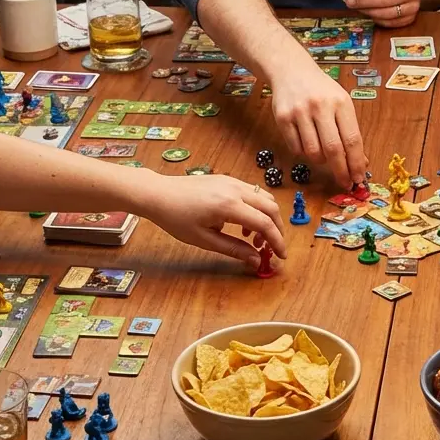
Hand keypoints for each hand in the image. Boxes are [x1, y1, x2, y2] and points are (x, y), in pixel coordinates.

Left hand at [142, 174, 288, 267]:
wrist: (158, 193)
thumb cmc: (175, 218)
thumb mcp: (204, 239)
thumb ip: (234, 249)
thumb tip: (255, 260)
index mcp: (229, 206)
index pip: (264, 223)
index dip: (277, 241)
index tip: (281, 256)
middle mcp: (235, 189)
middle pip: (271, 208)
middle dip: (276, 229)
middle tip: (270, 248)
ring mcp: (232, 181)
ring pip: (264, 198)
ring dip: (266, 218)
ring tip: (252, 238)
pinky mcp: (227, 179)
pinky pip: (252, 193)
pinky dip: (256, 209)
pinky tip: (242, 224)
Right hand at [270, 60, 367, 187]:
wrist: (291, 71)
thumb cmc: (321, 91)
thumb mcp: (341, 103)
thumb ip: (350, 131)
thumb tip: (361, 162)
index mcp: (341, 102)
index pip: (352, 139)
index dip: (356, 163)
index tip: (359, 178)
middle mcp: (320, 106)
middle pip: (333, 149)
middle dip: (341, 171)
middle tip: (345, 182)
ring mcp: (299, 112)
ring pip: (313, 152)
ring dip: (320, 161)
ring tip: (322, 154)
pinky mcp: (282, 118)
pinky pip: (295, 148)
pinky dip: (303, 153)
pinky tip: (306, 142)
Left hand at [346, 0, 421, 27]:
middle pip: (389, 0)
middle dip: (368, 2)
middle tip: (351, 2)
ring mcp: (414, 7)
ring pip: (390, 13)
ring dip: (371, 12)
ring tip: (358, 8)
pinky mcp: (410, 19)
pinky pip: (392, 23)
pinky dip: (378, 19)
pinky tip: (368, 14)